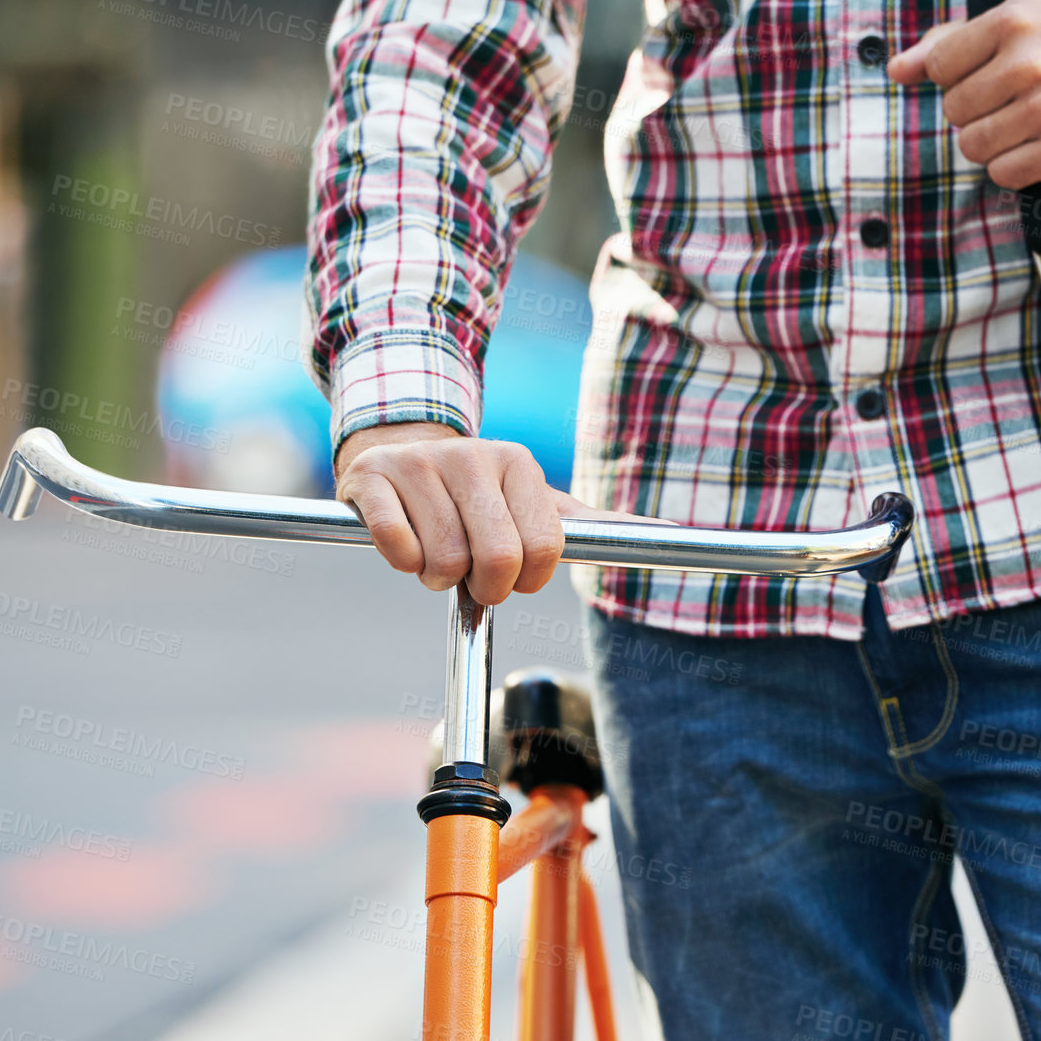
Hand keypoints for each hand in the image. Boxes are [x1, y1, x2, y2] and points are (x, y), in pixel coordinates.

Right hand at [335, 422, 658, 604]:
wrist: (400, 454)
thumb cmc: (478, 497)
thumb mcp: (536, 502)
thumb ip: (594, 524)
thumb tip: (668, 534)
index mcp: (518, 464)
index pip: (541, 551)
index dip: (525, 580)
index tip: (511, 574)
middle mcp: (471, 457)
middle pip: (495, 560)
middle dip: (484, 587)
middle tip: (471, 576)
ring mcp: (419, 465)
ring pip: (442, 561)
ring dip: (437, 576)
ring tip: (435, 551)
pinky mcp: (371, 479)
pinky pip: (396, 546)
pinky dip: (401, 561)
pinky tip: (404, 544)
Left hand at [887, 0, 1040, 190]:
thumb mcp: (1018, 20)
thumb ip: (950, 43)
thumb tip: (896, 70)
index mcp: (1014, 21)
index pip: (940, 66)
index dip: (958, 77)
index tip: (988, 74)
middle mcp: (1031, 62)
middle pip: (955, 111)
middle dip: (976, 112)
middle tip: (1012, 101)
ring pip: (974, 147)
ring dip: (993, 143)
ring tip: (1025, 124)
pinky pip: (1003, 174)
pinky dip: (1014, 167)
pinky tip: (1038, 145)